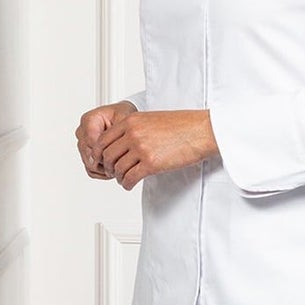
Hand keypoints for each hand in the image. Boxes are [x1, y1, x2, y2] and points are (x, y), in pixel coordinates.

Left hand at [83, 106, 218, 190]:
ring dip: (118, 177)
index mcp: (131, 121)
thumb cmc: (183, 125)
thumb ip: (135, 129)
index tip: (105, 160)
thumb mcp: (152, 119)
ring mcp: (141, 149)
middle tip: (113, 172)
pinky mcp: (151, 164)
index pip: (103, 139)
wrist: (203, 130)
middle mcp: (133, 134)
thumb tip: (123, 143)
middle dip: (108, 167)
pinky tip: (129, 185)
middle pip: (107, 155)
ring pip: (118, 168)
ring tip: (123, 179)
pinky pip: (130, 178)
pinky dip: (126, 184)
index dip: (101, 153)